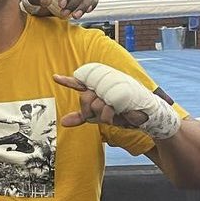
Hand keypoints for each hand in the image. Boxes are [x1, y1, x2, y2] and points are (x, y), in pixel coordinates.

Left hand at [53, 63, 181, 138]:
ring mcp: (112, 89)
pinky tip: (117, 115)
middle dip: (91, 112)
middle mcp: (103, 86)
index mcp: (97, 89)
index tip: (55, 78)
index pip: (80, 84)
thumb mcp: (98, 116)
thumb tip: (63, 122)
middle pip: (84, 99)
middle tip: (105, 114)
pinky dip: (109, 116)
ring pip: (94, 106)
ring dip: (103, 116)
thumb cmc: (121, 114)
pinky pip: (105, 108)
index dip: (67, 81)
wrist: (144, 117)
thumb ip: (81, 117)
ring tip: (115, 114)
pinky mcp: (121, 95)